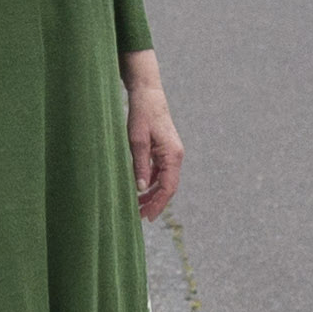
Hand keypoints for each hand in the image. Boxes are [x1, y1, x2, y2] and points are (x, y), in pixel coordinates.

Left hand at [125, 54, 185, 220]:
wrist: (147, 94)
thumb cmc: (141, 115)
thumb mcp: (137, 141)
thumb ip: (139, 166)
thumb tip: (140, 189)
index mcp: (172, 155)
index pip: (168, 187)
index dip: (158, 204)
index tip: (147, 217)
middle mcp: (176, 156)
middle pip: (168, 186)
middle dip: (155, 202)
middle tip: (140, 216)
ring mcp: (171, 153)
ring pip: (164, 180)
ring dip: (152, 193)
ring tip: (138, 206)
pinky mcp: (165, 149)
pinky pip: (160, 171)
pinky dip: (151, 181)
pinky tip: (139, 188)